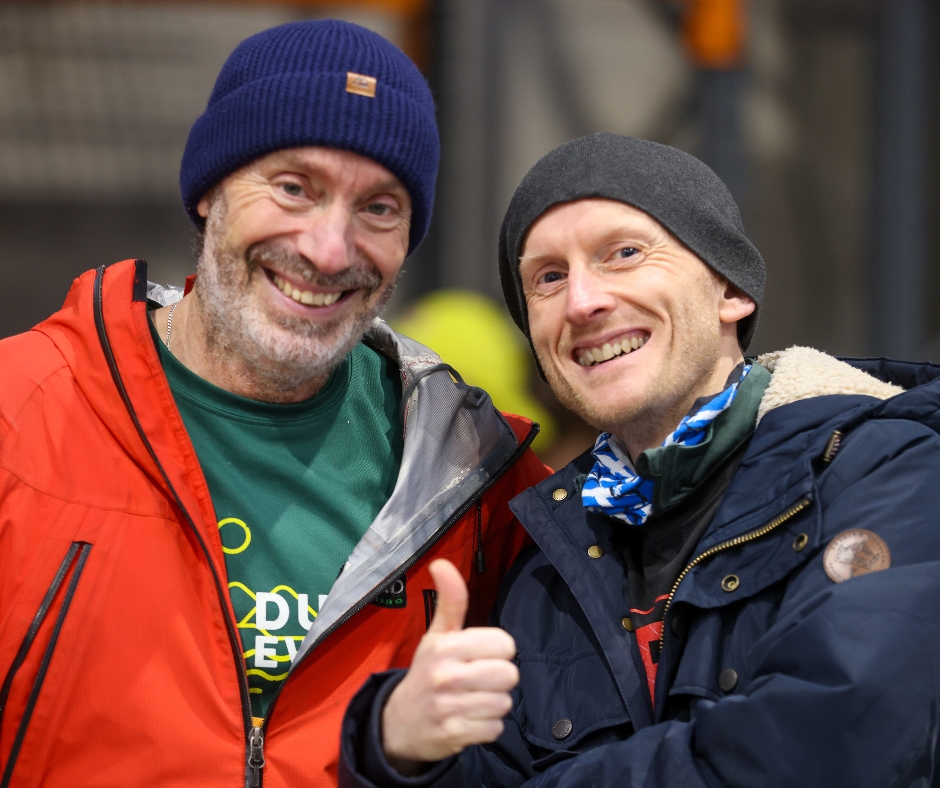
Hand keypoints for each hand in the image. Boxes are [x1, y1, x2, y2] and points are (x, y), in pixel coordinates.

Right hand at [381, 559, 518, 772]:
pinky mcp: (454, 735)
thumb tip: (441, 562)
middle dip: (500, 679)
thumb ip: (450, 601)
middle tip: (480, 680)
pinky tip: (469, 719)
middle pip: (509, 674)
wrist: (399, 723)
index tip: (481, 655)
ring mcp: (449, 707)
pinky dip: (487, 727)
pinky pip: (495, 729)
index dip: (498, 650)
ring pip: (504, 703)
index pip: (504, 644)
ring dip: (493, 704)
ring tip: (473, 700)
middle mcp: (446, 675)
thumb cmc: (427, 672)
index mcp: (446, 646)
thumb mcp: (437, 635)